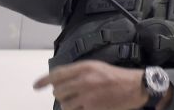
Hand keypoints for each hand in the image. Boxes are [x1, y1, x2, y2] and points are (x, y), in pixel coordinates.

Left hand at [33, 60, 172, 109]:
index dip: (44, 81)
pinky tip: (88, 107)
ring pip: (64, 104)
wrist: (137, 86)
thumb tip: (61, 81)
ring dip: (70, 105)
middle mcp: (84, 80)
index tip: (36, 87)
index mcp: (85, 67)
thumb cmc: (118, 76)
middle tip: (71, 96)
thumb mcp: (98, 67)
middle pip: (58, 91)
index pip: (57, 74)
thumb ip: (80, 72)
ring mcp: (87, 95)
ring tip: (81, 103)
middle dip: (62, 95)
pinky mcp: (92, 108)